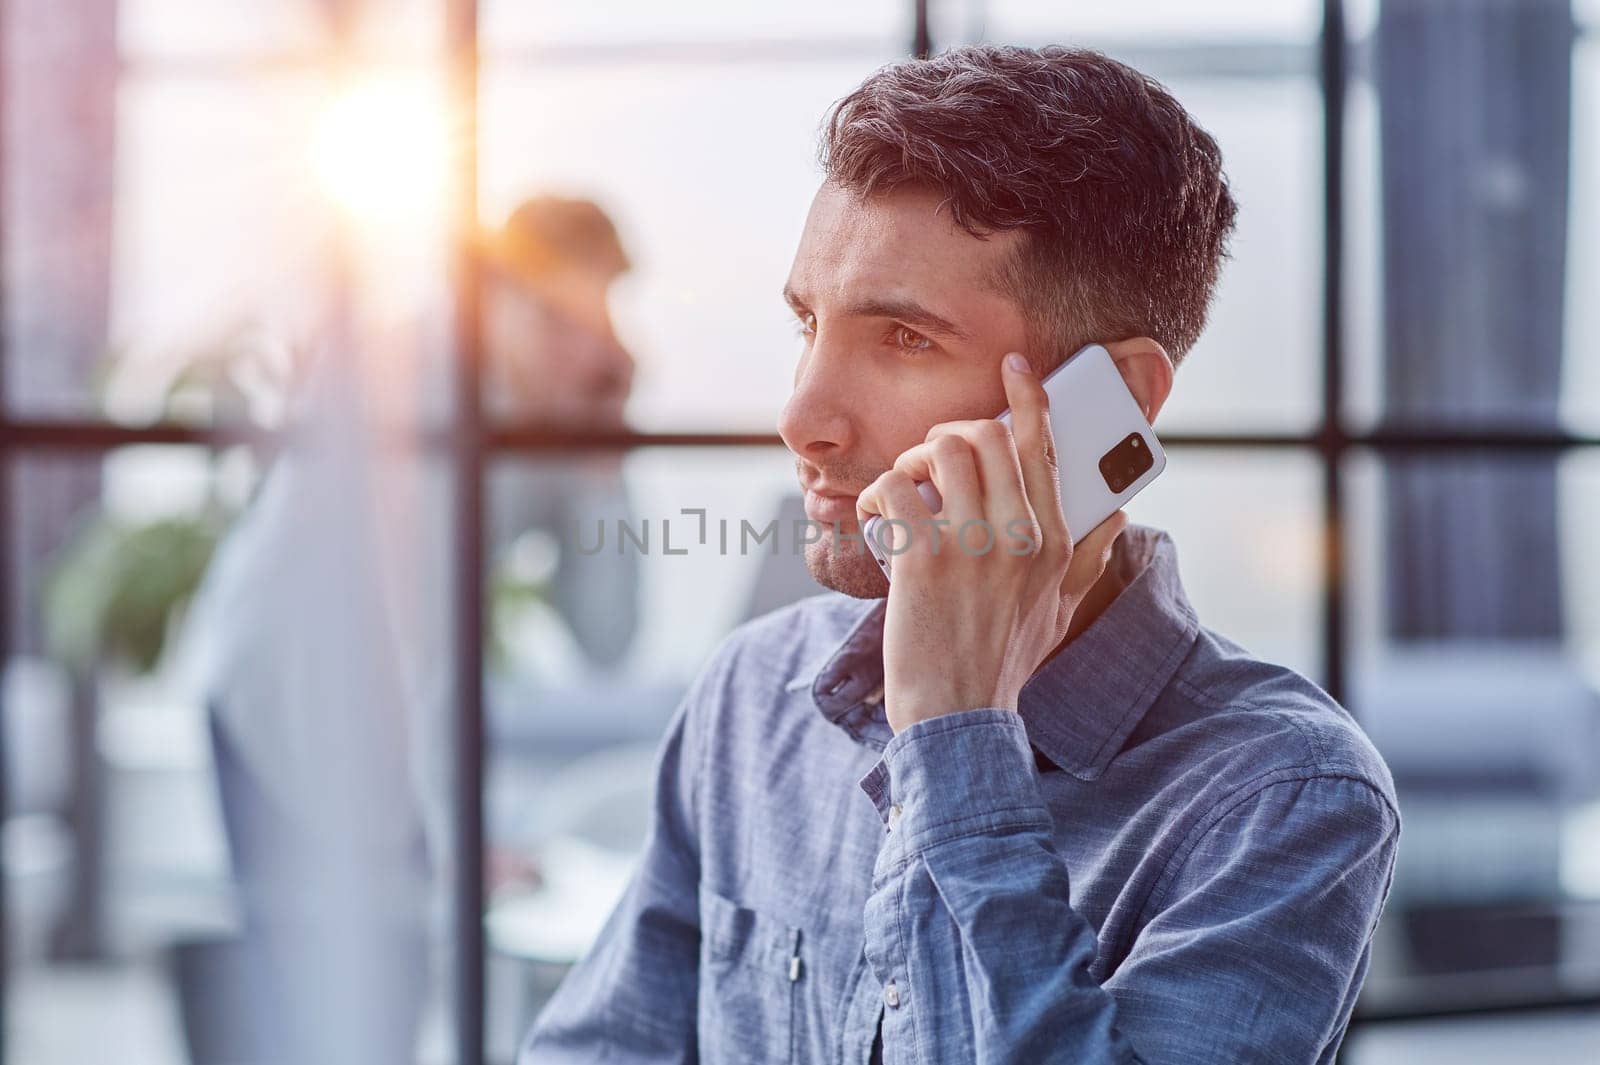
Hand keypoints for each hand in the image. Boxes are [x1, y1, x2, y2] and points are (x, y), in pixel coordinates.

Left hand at [856, 352, 1128, 733]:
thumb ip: (1088, 560)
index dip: (1029, 397)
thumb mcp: (1061, 612)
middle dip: (952, 432)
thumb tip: (1119, 517)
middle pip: (988, 435)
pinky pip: (894, 488)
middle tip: (932, 458)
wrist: (958, 717)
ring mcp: (970, 546)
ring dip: (915, 457)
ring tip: (907, 488)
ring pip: (941, 450)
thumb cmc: (1005, 663)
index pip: (1045, 449)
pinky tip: (878, 517)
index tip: (1016, 367)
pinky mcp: (922, 560)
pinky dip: (879, 494)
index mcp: (1055, 541)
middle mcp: (1019, 536)